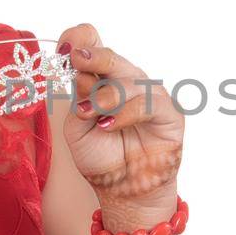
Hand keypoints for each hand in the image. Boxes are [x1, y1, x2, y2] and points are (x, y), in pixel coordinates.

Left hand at [55, 22, 184, 221]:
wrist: (122, 191)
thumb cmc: (101, 158)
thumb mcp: (77, 127)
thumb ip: (78, 98)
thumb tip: (76, 69)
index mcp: (103, 82)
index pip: (95, 50)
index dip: (81, 42)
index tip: (65, 49)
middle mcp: (127, 84)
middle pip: (112, 59)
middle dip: (93, 56)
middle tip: (76, 59)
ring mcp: (150, 97)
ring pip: (130, 80)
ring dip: (106, 95)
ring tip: (90, 114)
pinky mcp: (169, 114)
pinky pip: (149, 103)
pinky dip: (126, 112)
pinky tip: (108, 125)